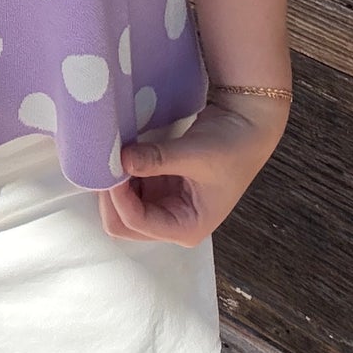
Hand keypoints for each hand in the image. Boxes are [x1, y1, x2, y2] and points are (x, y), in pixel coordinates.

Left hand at [99, 94, 287, 247]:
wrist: (247, 125)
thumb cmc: (232, 146)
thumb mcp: (195, 154)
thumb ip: (157, 159)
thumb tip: (122, 160)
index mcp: (186, 228)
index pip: (137, 222)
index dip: (118, 196)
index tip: (110, 166)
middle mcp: (172, 223)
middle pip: (124, 223)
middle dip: (111, 196)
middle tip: (105, 163)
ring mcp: (164, 205)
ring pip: (122, 206)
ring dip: (113, 184)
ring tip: (110, 156)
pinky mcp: (160, 187)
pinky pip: (130, 187)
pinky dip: (122, 174)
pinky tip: (119, 154)